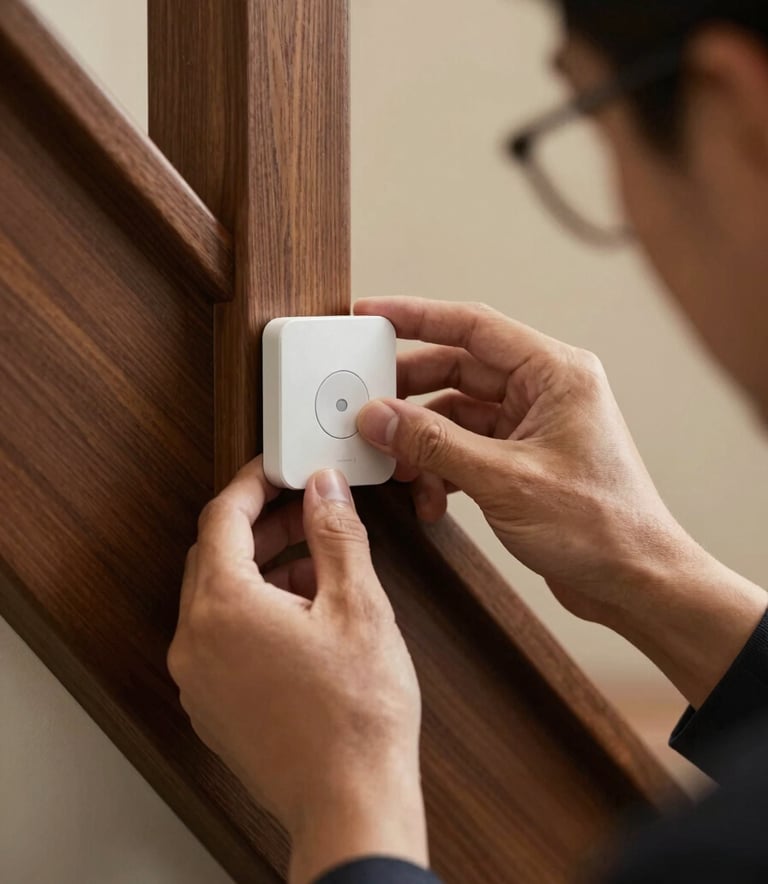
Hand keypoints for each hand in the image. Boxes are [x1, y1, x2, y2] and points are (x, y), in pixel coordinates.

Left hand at [168, 458, 426, 883]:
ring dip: (263, 570)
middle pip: (215, 556)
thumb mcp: (358, 605)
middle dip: (261, 527)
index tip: (277, 471)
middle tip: (305, 513)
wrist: (351, 804)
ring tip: (319, 567)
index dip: (253, 484)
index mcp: (223, 608)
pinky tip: (306, 615)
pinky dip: (256, 611)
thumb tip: (324, 491)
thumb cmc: (357, 719)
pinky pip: (223, 636)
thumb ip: (335, 535)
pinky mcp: (213, 705)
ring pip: (220, 597)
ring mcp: (199, 679)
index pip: (222, 518)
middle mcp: (196, 642)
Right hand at [355, 297, 766, 705]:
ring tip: (400, 469)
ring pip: (455, 414)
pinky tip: (431, 498)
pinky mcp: (520, 459)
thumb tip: (377, 417)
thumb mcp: (504, 480)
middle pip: (457, 369)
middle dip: (409, 392)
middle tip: (365, 406)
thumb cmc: (599, 526)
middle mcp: (543, 390)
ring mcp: (531, 425)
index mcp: (554, 373)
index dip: (415, 316)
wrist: (635, 583)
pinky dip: (441, 469)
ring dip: (423, 442)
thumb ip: (434, 444)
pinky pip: (465, 448)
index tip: (371, 314)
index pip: (472, 325)